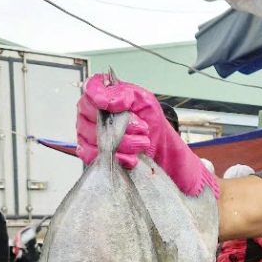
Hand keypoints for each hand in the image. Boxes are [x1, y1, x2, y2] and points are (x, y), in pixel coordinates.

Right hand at [75, 74, 218, 197]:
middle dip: (117, 125)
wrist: (174, 170)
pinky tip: (133, 160)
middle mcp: (97, 121)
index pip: (90, 91)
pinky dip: (116, 158)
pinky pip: (94, 158)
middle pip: (88, 116)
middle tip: (142, 132)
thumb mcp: (150, 109)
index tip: (114, 105)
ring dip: (120, 143)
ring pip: (90, 138)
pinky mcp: (99, 163)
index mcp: (109, 102)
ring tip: (143, 146)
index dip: (99, 97)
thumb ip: (128, 96)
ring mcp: (95, 142)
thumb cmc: (162, 138)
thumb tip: (106, 95)